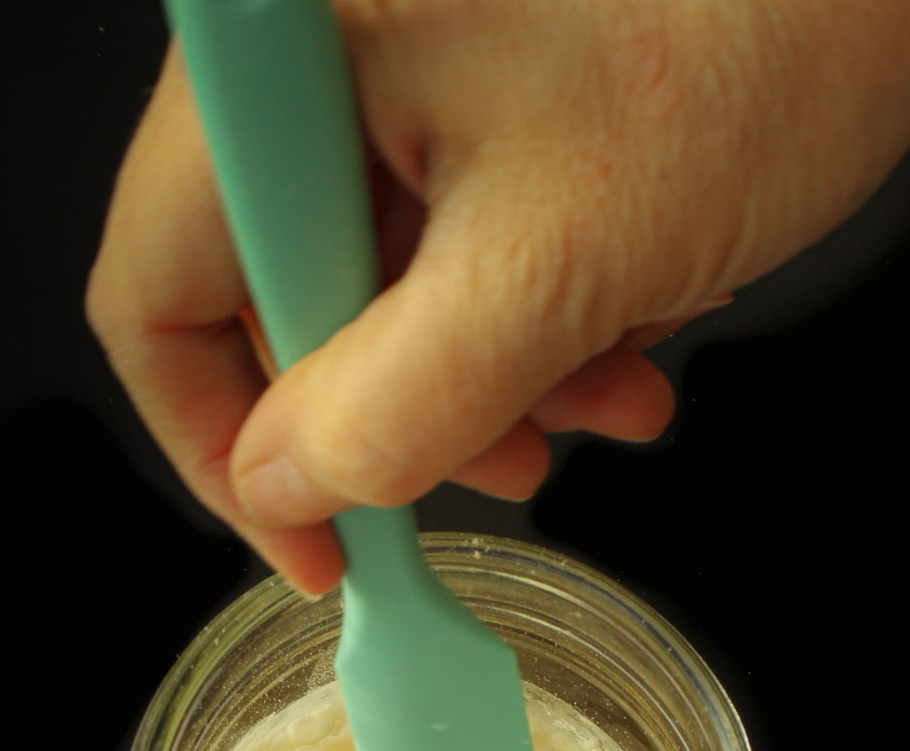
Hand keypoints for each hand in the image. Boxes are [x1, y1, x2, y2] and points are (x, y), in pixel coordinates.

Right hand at [87, 0, 909, 592]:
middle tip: (482, 484)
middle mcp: (320, 50)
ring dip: (483, 384)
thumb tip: (287, 486)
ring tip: (595, 413)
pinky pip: (456, 237)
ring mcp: (401, 62)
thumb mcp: (547, 273)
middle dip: (391, 419)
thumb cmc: (754, 30)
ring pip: (378, 282)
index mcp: (287, 62)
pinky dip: (530, 320)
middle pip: (273, 296)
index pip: (155, 288)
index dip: (216, 448)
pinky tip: (619, 350)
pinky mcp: (477, 79)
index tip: (305, 541)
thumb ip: (387, 408)